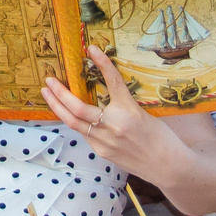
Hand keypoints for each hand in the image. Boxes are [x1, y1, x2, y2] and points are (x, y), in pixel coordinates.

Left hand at [41, 47, 177, 176]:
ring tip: (47, 93)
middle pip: (78, 108)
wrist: (167, 166)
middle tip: (49, 80)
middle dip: (60, 93)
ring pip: (73, 123)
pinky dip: (73, 120)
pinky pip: (83, 132)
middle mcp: (114, 127)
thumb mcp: (144, 114)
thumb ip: (122, 104)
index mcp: (129, 112)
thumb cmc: (161, 138)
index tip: (92, 49)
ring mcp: (105, 142)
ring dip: (57, 107)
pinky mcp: (101, 152)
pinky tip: (67, 112)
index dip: (102, 63)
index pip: (113, 82)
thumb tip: (104, 90)